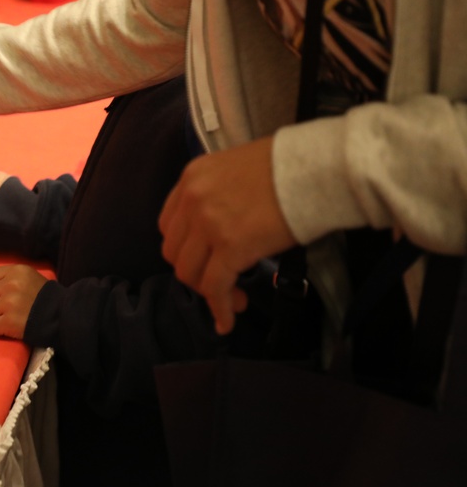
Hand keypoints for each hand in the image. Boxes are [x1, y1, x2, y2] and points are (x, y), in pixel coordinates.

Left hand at [0, 264, 46, 338]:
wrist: (62, 317)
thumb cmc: (45, 297)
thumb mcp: (30, 277)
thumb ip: (10, 278)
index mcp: (17, 271)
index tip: (3, 296)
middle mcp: (11, 284)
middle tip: (10, 309)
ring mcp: (9, 303)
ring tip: (11, 319)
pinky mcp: (9, 321)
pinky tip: (10, 328)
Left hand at [158, 137, 295, 334]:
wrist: (318, 167)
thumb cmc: (288, 166)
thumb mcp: (236, 168)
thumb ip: (217, 194)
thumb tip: (221, 225)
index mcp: (192, 177)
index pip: (170, 225)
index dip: (185, 249)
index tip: (204, 260)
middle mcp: (192, 199)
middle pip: (176, 252)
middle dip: (195, 273)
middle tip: (220, 282)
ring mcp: (208, 223)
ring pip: (190, 273)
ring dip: (208, 292)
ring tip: (234, 298)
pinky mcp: (231, 247)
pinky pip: (215, 287)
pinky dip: (219, 308)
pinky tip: (228, 320)